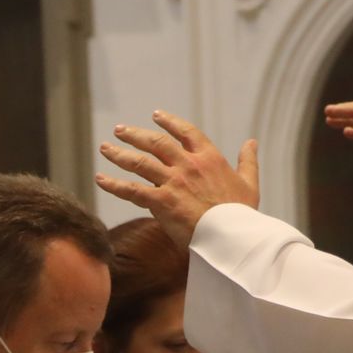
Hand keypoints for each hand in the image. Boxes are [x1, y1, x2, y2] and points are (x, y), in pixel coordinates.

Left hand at [97, 110, 258, 248]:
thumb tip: (251, 142)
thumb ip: (248, 161)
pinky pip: (132, 190)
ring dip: (119, 154)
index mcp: (210, 158)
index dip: (169, 122)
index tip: (156, 116)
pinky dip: (114, 184)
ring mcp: (173, 182)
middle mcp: (188, 165)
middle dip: (135, 135)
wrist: (232, 237)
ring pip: (140, 162)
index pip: (186, 132)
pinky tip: (100, 179)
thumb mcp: (250, 185)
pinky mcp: (161, 201)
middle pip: (156, 143)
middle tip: (120, 130)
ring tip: (105, 148)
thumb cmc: (243, 215)